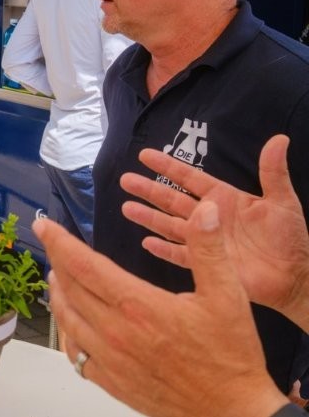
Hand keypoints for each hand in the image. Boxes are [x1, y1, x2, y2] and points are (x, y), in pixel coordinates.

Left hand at [34, 206, 287, 416]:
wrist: (232, 412)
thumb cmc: (229, 355)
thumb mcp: (227, 296)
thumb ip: (209, 249)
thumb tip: (205, 210)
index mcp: (136, 305)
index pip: (82, 265)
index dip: (59, 242)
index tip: (43, 225)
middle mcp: (114, 332)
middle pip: (69, 288)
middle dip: (57, 261)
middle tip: (54, 244)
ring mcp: (108, 359)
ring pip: (66, 319)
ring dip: (57, 294)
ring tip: (58, 276)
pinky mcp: (111, 382)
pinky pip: (74, 353)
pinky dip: (66, 331)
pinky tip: (71, 321)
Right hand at [120, 134, 308, 323]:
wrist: (295, 277)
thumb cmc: (290, 238)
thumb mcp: (282, 201)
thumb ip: (273, 171)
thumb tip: (279, 139)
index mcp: (223, 199)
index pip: (189, 178)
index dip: (168, 166)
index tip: (145, 155)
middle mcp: (208, 217)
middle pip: (171, 200)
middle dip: (149, 190)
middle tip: (125, 179)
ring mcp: (205, 241)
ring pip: (169, 225)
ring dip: (149, 217)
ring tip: (127, 208)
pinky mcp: (206, 264)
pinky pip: (180, 255)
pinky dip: (163, 250)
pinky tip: (147, 242)